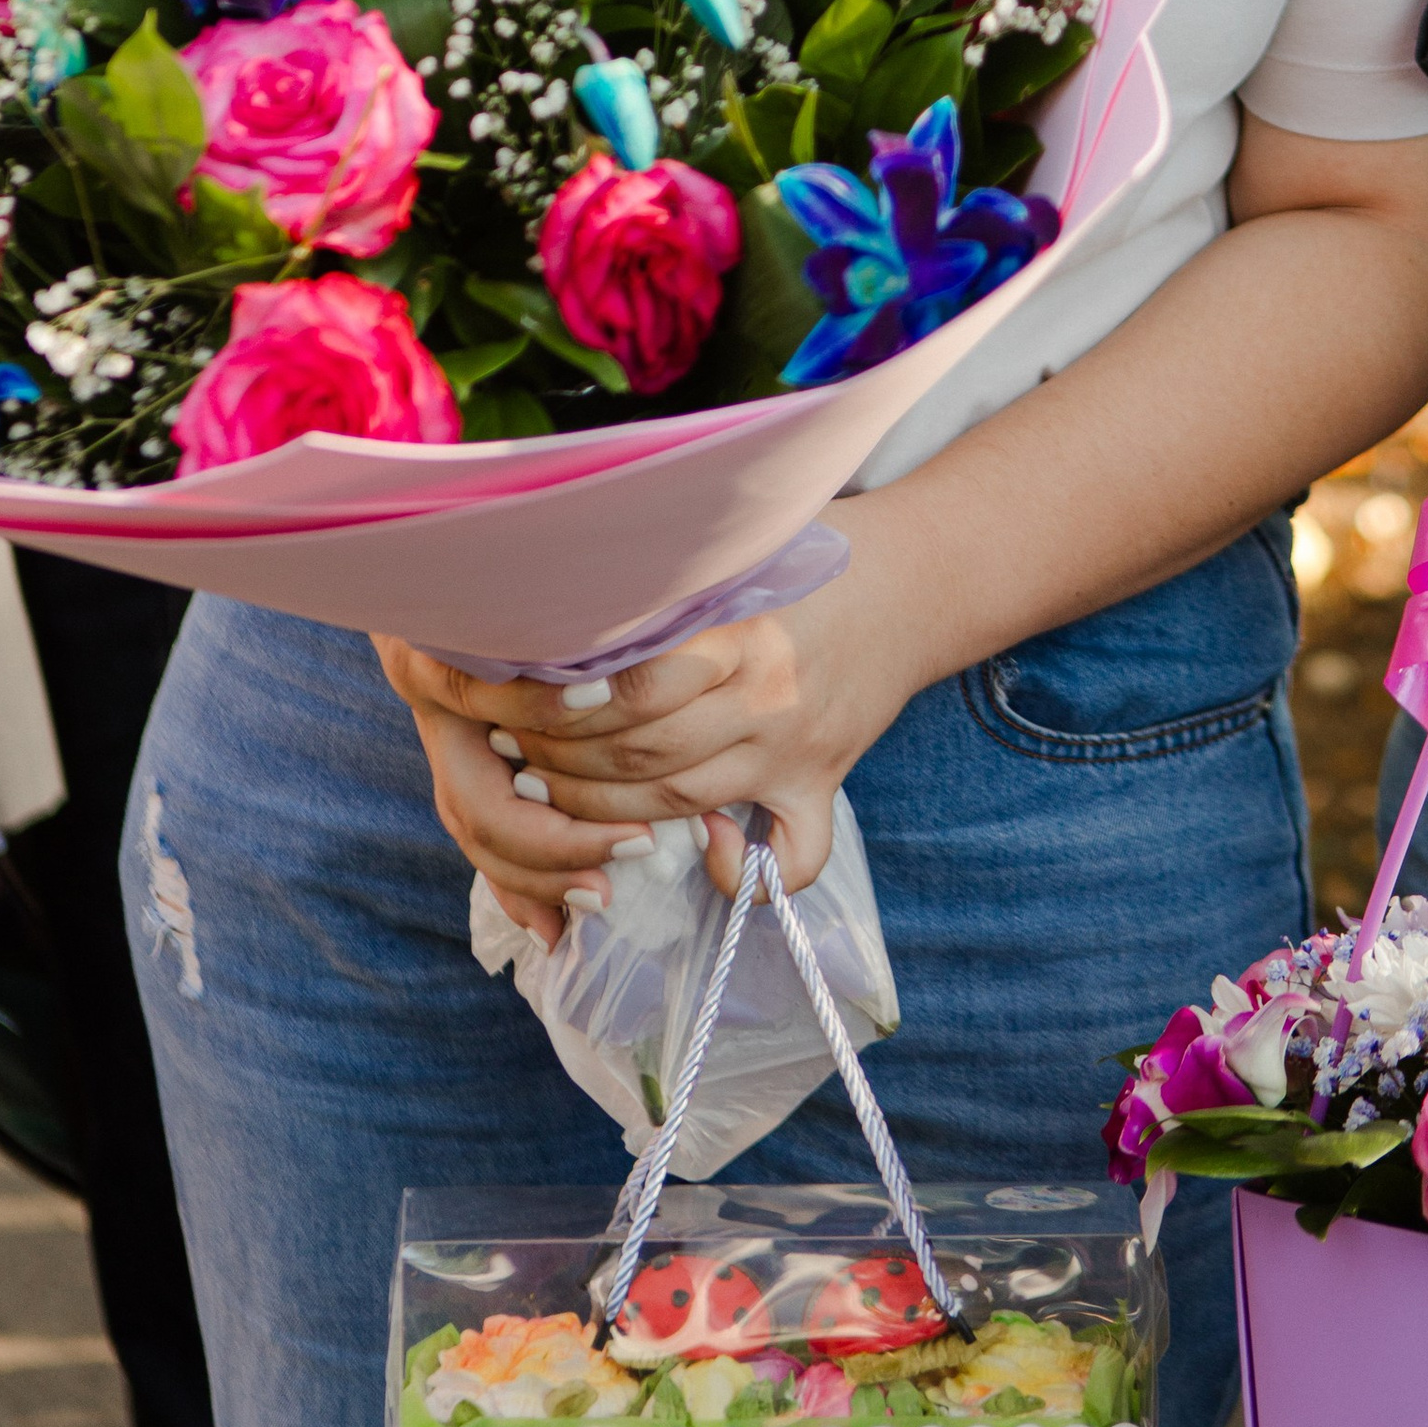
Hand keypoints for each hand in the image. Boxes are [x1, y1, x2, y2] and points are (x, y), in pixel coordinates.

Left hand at [373, 517, 929, 943]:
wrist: (917, 576)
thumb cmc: (810, 551)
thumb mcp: (738, 553)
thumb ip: (664, 585)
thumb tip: (561, 601)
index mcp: (742, 633)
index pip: (636, 690)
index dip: (565, 707)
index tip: (514, 700)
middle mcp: (768, 699)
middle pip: (643, 755)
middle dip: (562, 762)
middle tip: (510, 751)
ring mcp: (796, 748)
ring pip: (684, 804)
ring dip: (607, 810)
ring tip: (549, 792)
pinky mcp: (825, 781)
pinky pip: (794, 856)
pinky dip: (747, 875)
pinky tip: (704, 861)